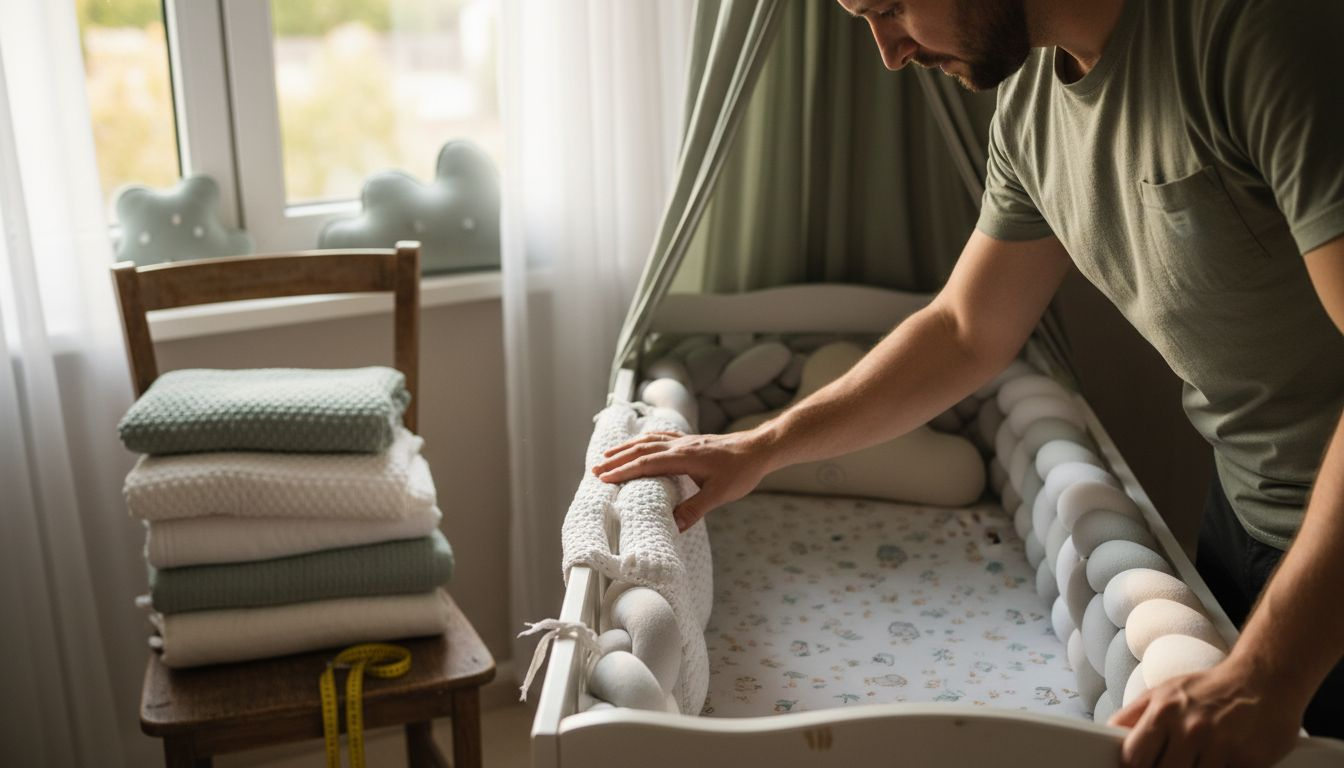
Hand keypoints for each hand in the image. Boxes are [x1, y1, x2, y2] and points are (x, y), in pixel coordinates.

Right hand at [591, 429, 775, 530]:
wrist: (759, 449)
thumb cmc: (741, 471)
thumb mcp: (720, 494)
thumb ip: (695, 509)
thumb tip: (673, 526)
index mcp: (682, 457)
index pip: (645, 464)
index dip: (623, 471)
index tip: (604, 479)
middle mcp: (679, 445)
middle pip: (641, 450)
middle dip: (617, 460)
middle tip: (595, 470)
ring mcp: (685, 441)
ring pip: (648, 441)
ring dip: (627, 448)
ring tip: (608, 456)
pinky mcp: (691, 441)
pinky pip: (660, 437)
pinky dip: (644, 441)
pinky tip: (641, 443)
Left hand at [1109, 656, 1302, 767]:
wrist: (1264, 679)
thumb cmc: (1208, 688)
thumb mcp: (1163, 692)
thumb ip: (1132, 717)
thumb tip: (1107, 736)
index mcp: (1164, 711)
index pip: (1133, 758)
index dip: (1134, 767)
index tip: (1140, 766)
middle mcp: (1191, 729)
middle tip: (1170, 762)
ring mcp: (1221, 746)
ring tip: (1194, 760)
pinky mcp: (1248, 761)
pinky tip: (1217, 762)